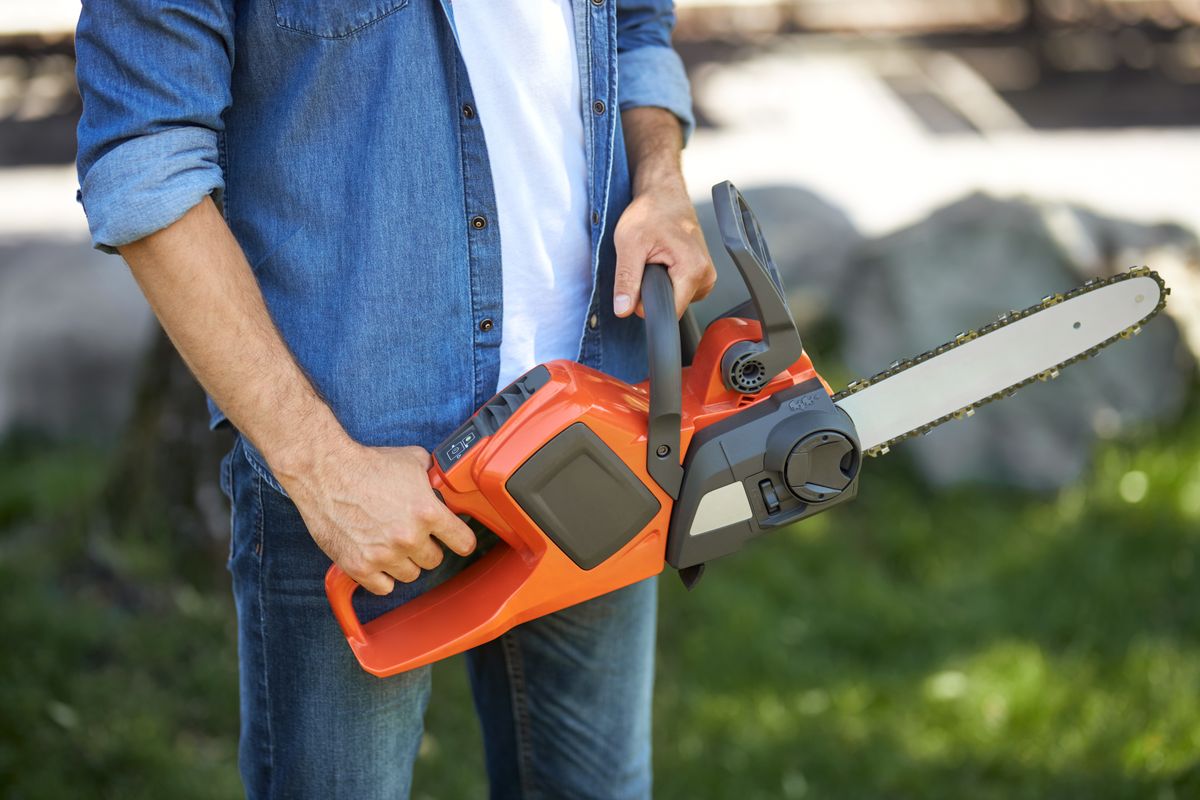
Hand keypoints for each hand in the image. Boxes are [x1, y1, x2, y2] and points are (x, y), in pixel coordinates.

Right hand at [278, 441, 475, 595]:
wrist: (325, 472)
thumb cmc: (367, 464)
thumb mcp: (413, 460)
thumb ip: (434, 478)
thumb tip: (445, 484)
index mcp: (427, 512)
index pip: (464, 542)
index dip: (462, 540)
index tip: (458, 541)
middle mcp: (408, 537)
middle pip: (434, 560)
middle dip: (426, 547)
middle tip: (413, 534)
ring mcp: (384, 555)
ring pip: (410, 575)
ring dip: (404, 562)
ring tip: (391, 543)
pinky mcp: (359, 566)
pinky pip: (383, 587)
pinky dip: (381, 576)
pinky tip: (377, 558)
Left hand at [612, 177, 715, 318]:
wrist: (663, 194)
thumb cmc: (650, 212)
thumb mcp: (629, 245)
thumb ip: (626, 279)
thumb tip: (623, 308)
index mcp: (693, 270)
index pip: (669, 311)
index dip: (646, 304)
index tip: (639, 283)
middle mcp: (706, 274)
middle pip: (672, 305)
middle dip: (653, 290)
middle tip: (647, 262)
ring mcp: (706, 275)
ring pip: (675, 299)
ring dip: (659, 284)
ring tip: (655, 258)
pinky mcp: (701, 273)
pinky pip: (679, 290)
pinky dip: (666, 279)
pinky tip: (663, 260)